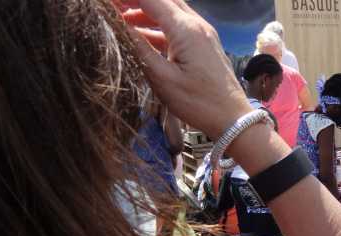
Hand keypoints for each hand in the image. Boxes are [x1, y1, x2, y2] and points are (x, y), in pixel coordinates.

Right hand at [120, 0, 250, 138]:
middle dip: (137, 2)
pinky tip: (141, 37)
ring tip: (121, 20)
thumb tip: (120, 27)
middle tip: (113, 8)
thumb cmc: (198, 102)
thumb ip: (140, 49)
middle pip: (163, 0)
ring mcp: (203, 34)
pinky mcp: (205, 45)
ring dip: (147, 12)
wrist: (233, 119)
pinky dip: (159, 27)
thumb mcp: (162, 78)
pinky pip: (178, 27)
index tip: (107, 4)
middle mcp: (197, 25)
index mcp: (186, 29)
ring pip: (171, 12)